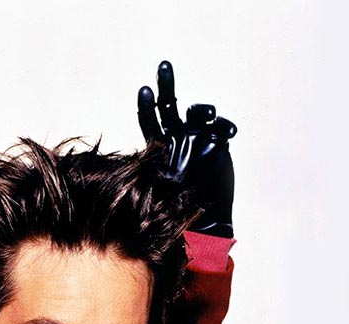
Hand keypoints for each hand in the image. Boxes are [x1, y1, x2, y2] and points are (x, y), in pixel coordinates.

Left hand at [137, 60, 236, 237]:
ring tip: (205, 116)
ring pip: (197, 111)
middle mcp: (177, 138)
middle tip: (163, 65)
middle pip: (169, 104)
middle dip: (166, 84)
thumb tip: (133, 173)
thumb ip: (151, 177)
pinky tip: (228, 133)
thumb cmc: (179, 212)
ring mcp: (198, 138)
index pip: (149, 121)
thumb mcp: (159, 194)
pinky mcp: (218, 144)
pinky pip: (222, 126)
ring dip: (201, 108)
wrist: (206, 220)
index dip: (147, 106)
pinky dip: (224, 125)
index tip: (145, 90)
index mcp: (160, 147)